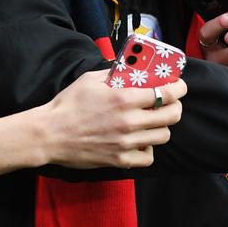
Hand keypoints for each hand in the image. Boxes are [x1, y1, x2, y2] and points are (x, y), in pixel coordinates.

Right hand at [42, 71, 186, 168]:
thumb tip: (130, 66)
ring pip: (163, 136)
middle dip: (175, 107)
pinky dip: (148, 149)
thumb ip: (114, 72)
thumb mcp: (90, 79)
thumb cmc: (68, 105)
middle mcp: (129, 121)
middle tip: (169, 104)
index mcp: (124, 98)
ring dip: (162, 127)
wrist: (48, 134)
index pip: (167, 93)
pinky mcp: (120, 160)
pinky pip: (148, 157)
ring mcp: (126, 143)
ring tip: (153, 122)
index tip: (179, 86)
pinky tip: (141, 141)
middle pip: (172, 115)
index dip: (179, 88)